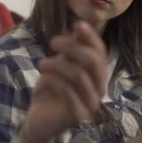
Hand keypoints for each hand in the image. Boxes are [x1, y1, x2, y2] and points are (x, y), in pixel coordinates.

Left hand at [19, 21, 107, 142]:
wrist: (41, 117)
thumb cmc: (53, 87)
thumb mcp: (61, 63)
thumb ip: (72, 47)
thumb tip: (80, 25)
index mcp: (97, 73)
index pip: (101, 51)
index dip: (90, 37)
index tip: (77, 25)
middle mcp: (99, 87)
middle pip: (93, 61)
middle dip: (72, 47)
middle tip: (52, 42)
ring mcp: (91, 102)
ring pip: (79, 76)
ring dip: (58, 65)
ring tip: (42, 64)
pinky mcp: (79, 115)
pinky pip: (68, 93)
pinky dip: (54, 80)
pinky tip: (44, 78)